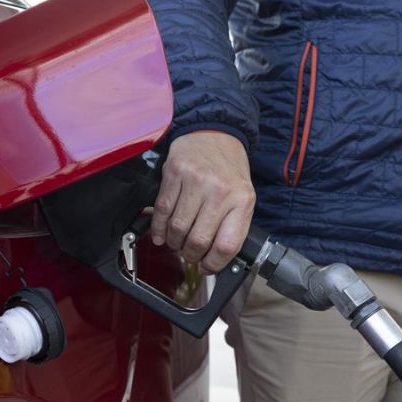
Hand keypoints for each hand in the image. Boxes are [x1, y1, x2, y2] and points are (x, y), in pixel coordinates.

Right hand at [152, 131, 255, 273]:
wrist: (214, 134)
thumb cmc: (229, 170)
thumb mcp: (243, 197)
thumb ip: (232, 226)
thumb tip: (215, 259)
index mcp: (242, 200)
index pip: (226, 245)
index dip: (213, 264)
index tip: (207, 267)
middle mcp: (219, 191)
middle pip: (198, 240)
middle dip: (190, 255)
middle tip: (189, 255)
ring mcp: (195, 182)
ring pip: (177, 228)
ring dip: (174, 243)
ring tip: (177, 243)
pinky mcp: (174, 174)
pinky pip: (161, 210)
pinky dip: (158, 228)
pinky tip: (161, 233)